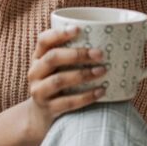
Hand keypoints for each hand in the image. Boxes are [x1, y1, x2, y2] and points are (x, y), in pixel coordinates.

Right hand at [23, 27, 106, 144]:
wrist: (41, 116)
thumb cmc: (58, 84)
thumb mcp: (58, 68)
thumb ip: (73, 55)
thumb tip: (111, 41)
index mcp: (38, 58)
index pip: (43, 40)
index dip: (59, 33)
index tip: (79, 29)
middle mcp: (35, 73)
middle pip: (52, 58)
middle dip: (77, 54)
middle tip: (100, 53)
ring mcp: (39, 92)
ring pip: (58, 80)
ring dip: (82, 75)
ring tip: (103, 71)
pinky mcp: (48, 110)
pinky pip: (67, 102)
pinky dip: (86, 97)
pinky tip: (101, 91)